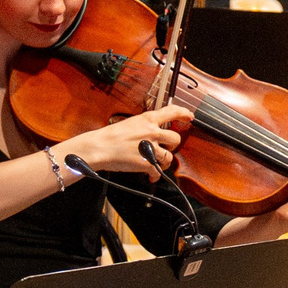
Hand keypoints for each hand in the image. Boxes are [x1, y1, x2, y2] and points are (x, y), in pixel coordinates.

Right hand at [70, 105, 193, 177]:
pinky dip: (155, 175)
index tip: (189, 117)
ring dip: (163, 162)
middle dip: (172, 146)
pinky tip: (150, 175)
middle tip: (166, 148)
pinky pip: (158, 171)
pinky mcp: (146, 163)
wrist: (99, 148)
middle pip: (176, 138)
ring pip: (169, 157)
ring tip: (155, 164)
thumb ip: (144, 126)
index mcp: (147, 119)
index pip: (172, 112)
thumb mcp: (129, 124)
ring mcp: (150, 148)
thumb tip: (153, 132)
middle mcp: (152, 132)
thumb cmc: (109, 136)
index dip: (184, 114)